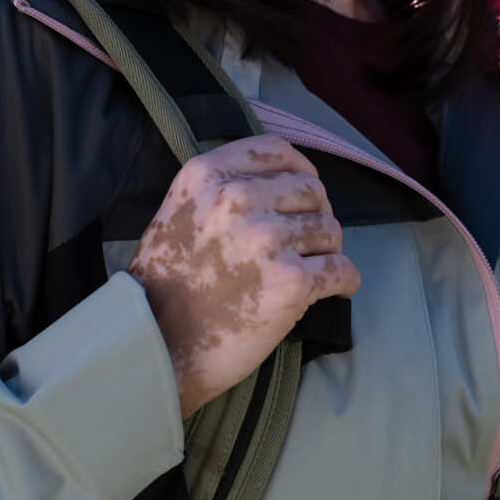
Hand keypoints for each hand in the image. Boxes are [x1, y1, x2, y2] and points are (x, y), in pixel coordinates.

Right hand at [128, 135, 360, 416]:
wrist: (154, 348)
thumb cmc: (165, 285)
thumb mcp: (178, 212)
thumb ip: (222, 187)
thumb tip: (281, 179)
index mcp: (207, 175)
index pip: (278, 151)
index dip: (299, 171)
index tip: (302, 195)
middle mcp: (237, 198)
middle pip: (311, 189)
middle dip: (315, 215)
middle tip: (304, 244)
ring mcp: (266, 238)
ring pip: (330, 229)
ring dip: (326, 251)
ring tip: (307, 272)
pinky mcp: (291, 281)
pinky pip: (343, 269)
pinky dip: (344, 281)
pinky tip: (334, 290)